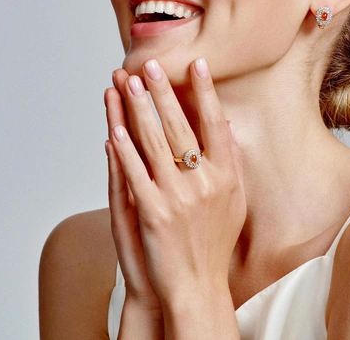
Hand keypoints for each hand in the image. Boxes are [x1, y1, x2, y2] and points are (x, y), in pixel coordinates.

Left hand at [107, 58, 245, 307]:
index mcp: (227, 176)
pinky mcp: (153, 213)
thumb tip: (226, 125)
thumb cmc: (215, 242)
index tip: (196, 64)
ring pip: (154, 143)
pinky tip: (114, 128)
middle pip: (180, 127)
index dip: (205, 92)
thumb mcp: (235, 201)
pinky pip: (134, 173)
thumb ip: (232, 162)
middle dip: (162, 91)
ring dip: (138, 109)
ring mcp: (178, 197)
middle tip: (149, 64)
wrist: (198, 286)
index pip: (215, 124)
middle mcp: (205, 182)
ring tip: (127, 83)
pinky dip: (123, 149)